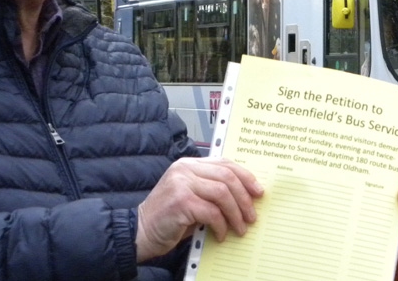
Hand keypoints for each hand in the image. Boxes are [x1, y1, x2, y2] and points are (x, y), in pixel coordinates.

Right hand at [135, 157, 262, 260]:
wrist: (140, 232)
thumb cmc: (169, 218)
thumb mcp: (191, 197)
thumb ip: (212, 190)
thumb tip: (246, 196)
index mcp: (189, 164)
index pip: (225, 163)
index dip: (245, 177)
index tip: (258, 191)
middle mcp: (185, 169)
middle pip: (227, 177)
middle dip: (244, 198)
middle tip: (252, 216)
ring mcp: (182, 183)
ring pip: (222, 194)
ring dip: (236, 214)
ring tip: (240, 228)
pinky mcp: (181, 202)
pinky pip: (212, 212)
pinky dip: (221, 225)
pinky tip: (221, 234)